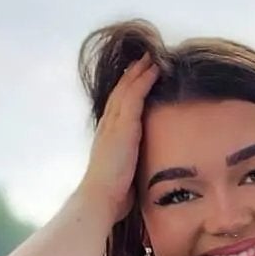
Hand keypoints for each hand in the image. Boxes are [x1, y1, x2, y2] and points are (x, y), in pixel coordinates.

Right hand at [80, 55, 158, 222]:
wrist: (100, 197)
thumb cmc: (112, 196)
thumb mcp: (122, 177)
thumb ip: (129, 169)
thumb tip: (137, 179)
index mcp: (108, 137)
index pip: (118, 108)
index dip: (126, 91)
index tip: (136, 79)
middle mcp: (108, 126)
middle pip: (121, 92)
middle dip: (132, 75)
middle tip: (144, 58)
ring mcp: (114, 124)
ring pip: (127, 89)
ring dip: (139, 72)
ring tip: (151, 58)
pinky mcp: (123, 125)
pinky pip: (134, 95)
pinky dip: (144, 80)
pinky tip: (154, 69)